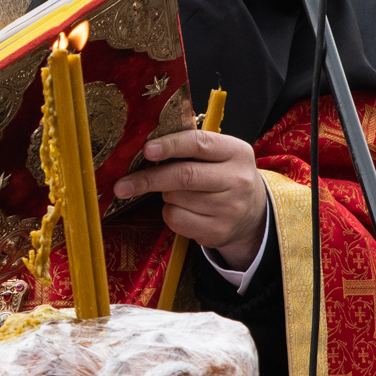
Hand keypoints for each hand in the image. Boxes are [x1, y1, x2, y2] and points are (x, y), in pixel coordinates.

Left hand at [115, 129, 266, 258]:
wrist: (252, 213)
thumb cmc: (224, 176)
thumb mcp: (220, 155)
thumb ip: (192, 147)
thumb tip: (146, 146)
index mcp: (237, 152)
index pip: (200, 143)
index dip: (170, 145)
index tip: (146, 150)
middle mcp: (237, 180)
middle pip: (184, 176)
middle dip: (149, 179)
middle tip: (122, 184)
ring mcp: (229, 209)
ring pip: (176, 199)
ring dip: (164, 195)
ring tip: (175, 192)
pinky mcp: (218, 232)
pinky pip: (177, 220)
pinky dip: (170, 213)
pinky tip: (183, 209)